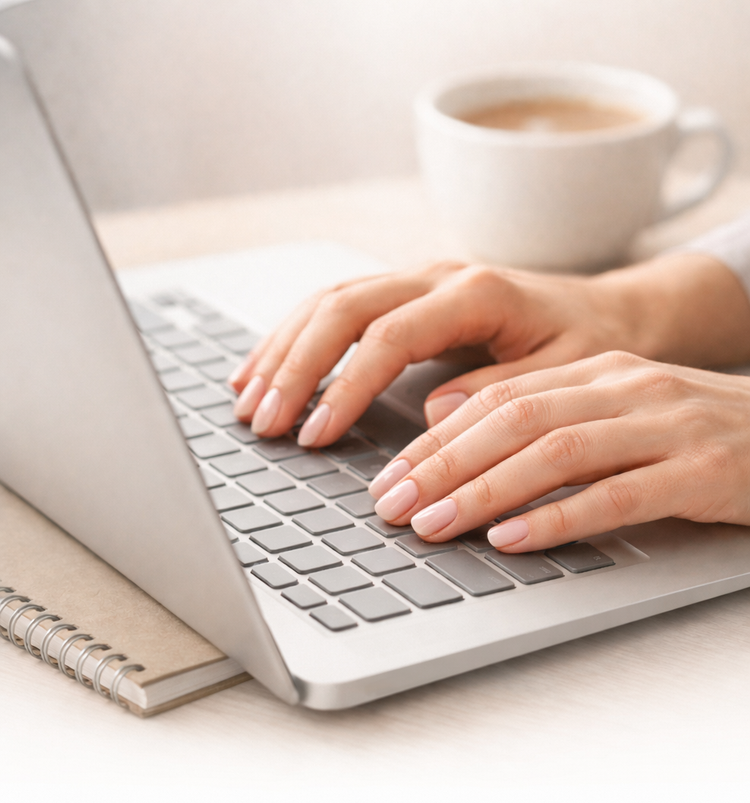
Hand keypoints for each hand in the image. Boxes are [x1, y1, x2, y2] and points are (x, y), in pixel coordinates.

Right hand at [229, 253, 749, 445]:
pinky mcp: (406, 297)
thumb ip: (502, 391)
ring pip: (329, 302)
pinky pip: (336, 309)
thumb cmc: (588, 347)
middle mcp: (437, 275)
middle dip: (295, 367)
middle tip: (264, 423)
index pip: (389, 336)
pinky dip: (295, 341)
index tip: (315, 434)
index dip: (345, 386)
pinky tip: (264, 372)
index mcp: (476, 292)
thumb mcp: (564, 376)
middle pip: (342, 307)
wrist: (606, 314)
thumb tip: (434, 414)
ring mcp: (417, 281)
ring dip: (282, 352)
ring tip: (246, 402)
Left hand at [368, 352, 749, 551]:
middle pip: (514, 420)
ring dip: (484, 491)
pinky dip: (559, 519)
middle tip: (391, 505)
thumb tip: (453, 427)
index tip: (388, 477)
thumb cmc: (701, 435)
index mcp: (601, 372)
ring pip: (556, 452)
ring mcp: (666, 428)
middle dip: (442, 465)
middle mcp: (627, 389)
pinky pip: (618, 496)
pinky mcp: (702, 472)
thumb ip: (549, 415)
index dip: (436, 439)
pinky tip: (513, 540)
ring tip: (433, 525)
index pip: (498, 398)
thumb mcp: (620, 413)